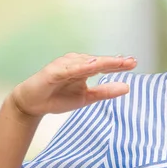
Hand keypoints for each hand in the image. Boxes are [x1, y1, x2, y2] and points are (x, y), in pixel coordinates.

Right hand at [9, 53, 136, 116]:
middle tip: (131, 62)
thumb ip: (105, 92)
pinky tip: (91, 66)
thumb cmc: (58, 98)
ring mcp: (64, 65)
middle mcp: (76, 63)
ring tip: (117, 62)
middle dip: (114, 62)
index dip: (119, 65)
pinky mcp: (53, 71)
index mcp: (84, 67)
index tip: (134, 63)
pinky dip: (80, 67)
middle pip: (98, 62)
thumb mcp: (87, 97)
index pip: (105, 66)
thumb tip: (127, 87)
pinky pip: (69, 69)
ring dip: (102, 62)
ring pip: (86, 63)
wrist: (32, 105)